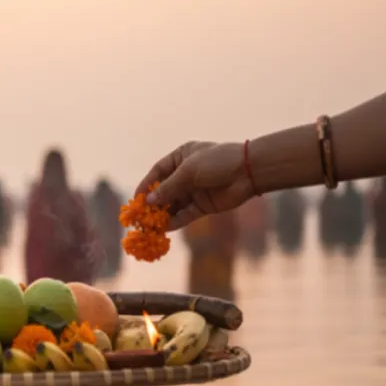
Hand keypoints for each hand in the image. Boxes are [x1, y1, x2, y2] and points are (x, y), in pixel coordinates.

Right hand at [135, 141, 253, 230]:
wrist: (249, 172)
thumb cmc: (218, 162)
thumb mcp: (189, 171)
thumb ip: (168, 187)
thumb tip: (149, 201)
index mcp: (181, 157)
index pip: (158, 172)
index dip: (146, 185)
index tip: (136, 199)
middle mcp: (186, 174)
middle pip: (164, 190)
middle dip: (153, 203)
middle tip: (141, 216)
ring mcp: (195, 190)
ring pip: (174, 204)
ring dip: (163, 214)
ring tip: (151, 225)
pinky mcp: (204, 205)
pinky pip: (186, 214)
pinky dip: (176, 221)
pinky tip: (166, 228)